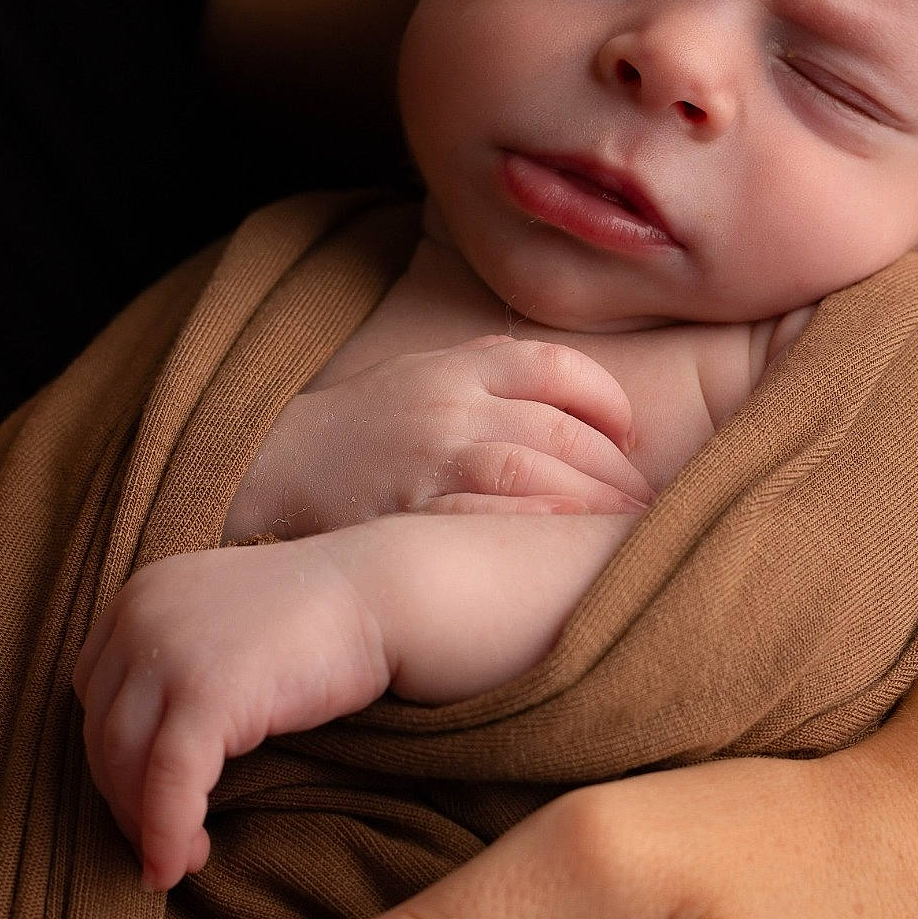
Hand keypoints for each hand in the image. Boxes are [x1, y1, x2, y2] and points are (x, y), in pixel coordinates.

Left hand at [73, 544, 389, 890]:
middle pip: (102, 732)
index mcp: (138, 597)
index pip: (96, 696)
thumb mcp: (222, 629)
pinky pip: (170, 781)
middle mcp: (139, 616)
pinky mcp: (206, 690)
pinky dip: (167, 833)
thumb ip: (173, 665)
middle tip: (162, 846)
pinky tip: (179, 867)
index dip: (114, 760)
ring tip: (179, 863)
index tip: (146, 801)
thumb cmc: (318, 621)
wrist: (385, 596)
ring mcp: (168, 650)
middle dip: (126, 800)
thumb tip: (141, 759)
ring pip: (125, 762)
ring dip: (145, 826)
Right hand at [222, 336, 652, 541]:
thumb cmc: (363, 430)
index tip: (628, 436)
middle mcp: (451, 405)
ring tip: (625, 537)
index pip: (557, 368)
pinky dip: (539, 534)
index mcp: (458, 364)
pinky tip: (565, 553)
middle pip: (563, 433)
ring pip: (539, 477)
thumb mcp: (424, 374)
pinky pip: (492, 522)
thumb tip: (583, 398)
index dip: (607, 402)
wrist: (269, 469)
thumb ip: (494, 374)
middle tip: (648, 506)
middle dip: (617, 474)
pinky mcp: (413, 512)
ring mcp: (432, 459)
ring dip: (594, 510)